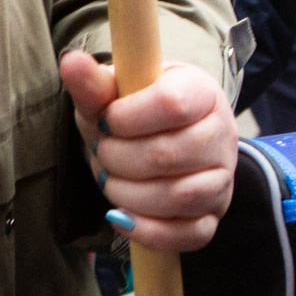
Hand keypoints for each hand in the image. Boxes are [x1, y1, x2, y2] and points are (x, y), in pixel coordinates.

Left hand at [60, 54, 236, 252]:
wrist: (164, 139)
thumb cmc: (135, 114)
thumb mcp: (114, 95)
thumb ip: (94, 83)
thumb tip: (72, 61)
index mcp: (202, 93)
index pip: (173, 105)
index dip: (128, 118)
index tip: (108, 120)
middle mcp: (222, 134)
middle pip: (170, 155)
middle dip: (118, 159)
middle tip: (104, 153)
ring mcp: (223, 177)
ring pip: (181, 196)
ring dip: (128, 194)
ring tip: (110, 180)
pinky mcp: (214, 213)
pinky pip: (192, 234)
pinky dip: (150, 231)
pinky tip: (122, 218)